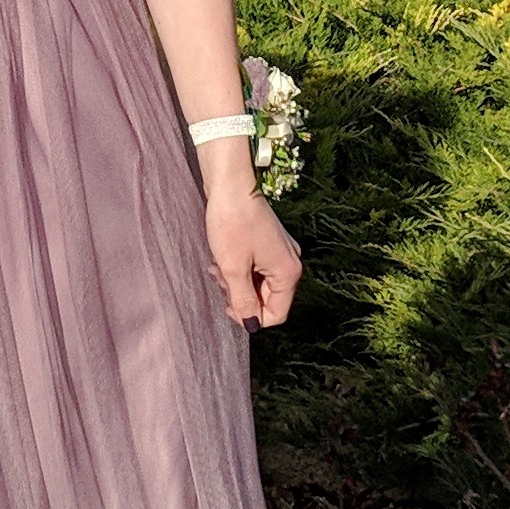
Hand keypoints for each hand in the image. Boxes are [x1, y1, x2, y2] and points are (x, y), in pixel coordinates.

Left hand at [206, 175, 299, 330]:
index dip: (251, 317)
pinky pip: (256, 268)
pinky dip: (239, 268)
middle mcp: (290, 262)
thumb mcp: (233, 268)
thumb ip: (243, 300)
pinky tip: (222, 258)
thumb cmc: (232, 222)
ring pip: (259, 283)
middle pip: (268, 299)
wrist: (230, 183)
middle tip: (221, 280)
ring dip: (237, 282)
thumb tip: (251, 325)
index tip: (228, 305)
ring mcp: (281, 251)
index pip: (276, 314)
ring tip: (219, 266)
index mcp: (288, 272)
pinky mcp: (269, 242)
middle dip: (241, 296)